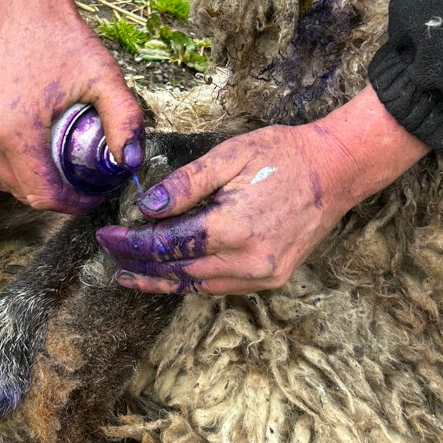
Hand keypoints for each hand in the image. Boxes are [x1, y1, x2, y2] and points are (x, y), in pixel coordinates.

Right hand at [0, 0, 143, 211]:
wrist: (25, 4)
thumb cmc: (64, 39)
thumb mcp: (105, 78)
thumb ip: (125, 121)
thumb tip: (129, 163)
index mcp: (16, 130)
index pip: (41, 194)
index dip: (69, 204)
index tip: (90, 196)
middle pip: (19, 189)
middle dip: (51, 194)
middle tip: (79, 183)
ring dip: (26, 180)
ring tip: (57, 169)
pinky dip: (4, 161)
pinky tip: (29, 151)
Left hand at [96, 86, 428, 293]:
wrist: (336, 170)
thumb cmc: (282, 155)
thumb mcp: (228, 156)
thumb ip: (185, 185)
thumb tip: (147, 208)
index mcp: (232, 228)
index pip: (167, 244)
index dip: (132, 243)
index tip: (107, 236)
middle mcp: (247, 260)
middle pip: (178, 272)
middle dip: (140, 265)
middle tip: (110, 257)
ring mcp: (263, 274)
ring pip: (198, 287)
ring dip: (163, 281)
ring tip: (133, 276)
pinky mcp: (273, 277)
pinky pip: (222, 287)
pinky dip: (193, 282)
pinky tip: (175, 275)